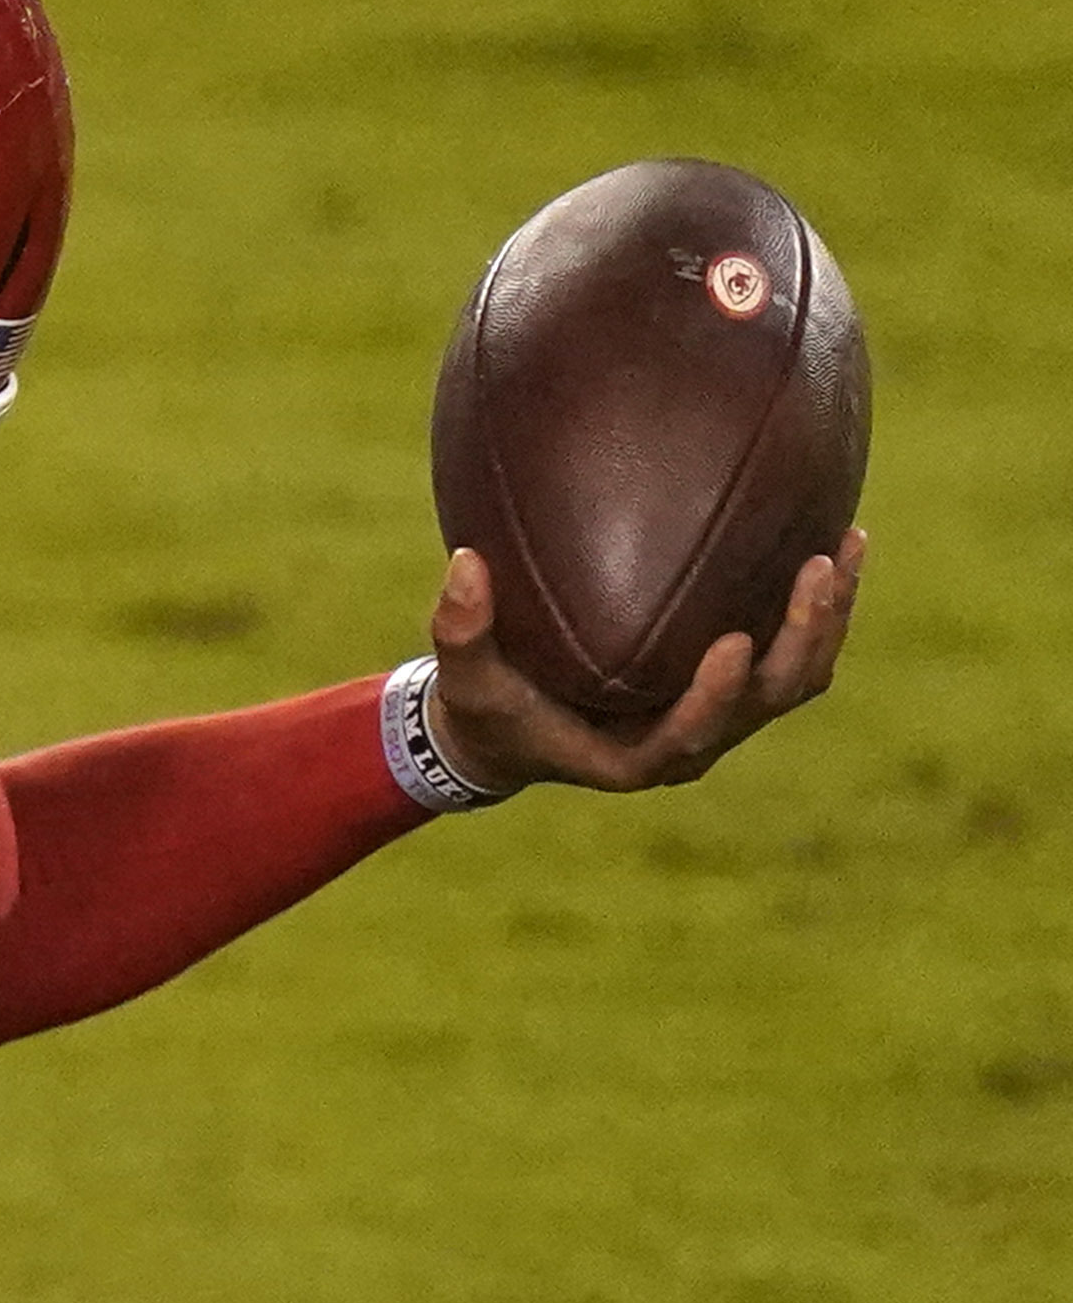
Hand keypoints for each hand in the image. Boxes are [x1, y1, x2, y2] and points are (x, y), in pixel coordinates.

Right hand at [422, 528, 862, 793]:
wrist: (517, 733)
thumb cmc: (490, 708)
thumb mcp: (464, 678)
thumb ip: (459, 629)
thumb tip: (464, 560)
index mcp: (635, 758)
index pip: (694, 734)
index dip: (720, 695)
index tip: (734, 640)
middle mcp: (693, 742)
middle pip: (773, 699)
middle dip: (803, 637)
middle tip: (816, 568)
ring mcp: (723, 715)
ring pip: (799, 678)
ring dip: (828, 618)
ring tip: (843, 545)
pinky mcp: (736, 689)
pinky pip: (794, 655)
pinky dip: (819, 608)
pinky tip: (830, 544)